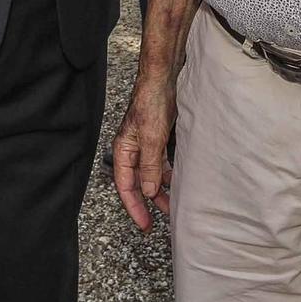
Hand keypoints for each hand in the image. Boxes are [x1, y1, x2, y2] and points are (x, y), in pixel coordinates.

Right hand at [113, 74, 177, 230]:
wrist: (163, 78)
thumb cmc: (151, 102)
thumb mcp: (151, 138)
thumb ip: (150, 166)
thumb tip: (148, 191)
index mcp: (123, 151)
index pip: (125, 186)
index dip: (134, 207)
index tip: (145, 224)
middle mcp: (132, 149)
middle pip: (137, 183)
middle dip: (149, 201)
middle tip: (161, 219)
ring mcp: (145, 144)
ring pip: (150, 174)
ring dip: (160, 188)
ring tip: (172, 203)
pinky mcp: (157, 138)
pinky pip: (160, 163)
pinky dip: (167, 174)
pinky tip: (177, 180)